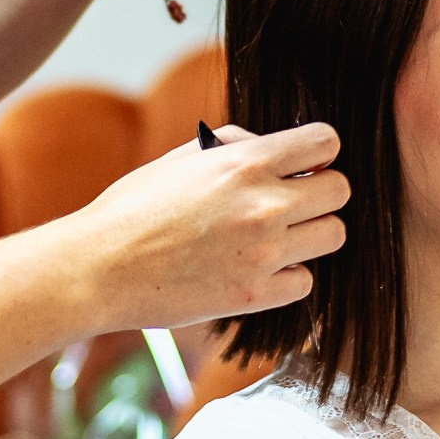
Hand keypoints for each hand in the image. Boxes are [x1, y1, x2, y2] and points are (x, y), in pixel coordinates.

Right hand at [69, 120, 347, 330]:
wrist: (98, 269)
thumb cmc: (132, 209)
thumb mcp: (180, 158)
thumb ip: (232, 145)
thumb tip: (272, 147)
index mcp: (245, 162)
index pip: (325, 142)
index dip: (319, 152)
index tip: (304, 165)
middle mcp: (263, 204)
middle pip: (340, 191)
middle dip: (320, 193)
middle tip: (292, 202)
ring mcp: (263, 253)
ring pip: (333, 236)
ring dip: (310, 234)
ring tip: (276, 236)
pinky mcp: (255, 295)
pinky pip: (306, 281)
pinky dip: (289, 276)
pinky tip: (258, 268)